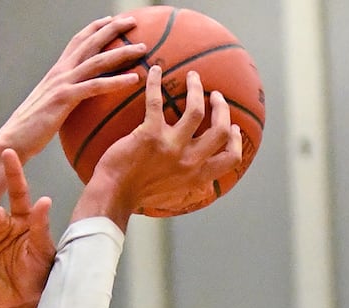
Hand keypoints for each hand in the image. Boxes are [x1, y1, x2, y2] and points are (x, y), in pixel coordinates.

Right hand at [0, 16, 145, 161]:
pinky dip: (116, 81)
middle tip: (133, 21)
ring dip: (122, 52)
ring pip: (97, 61)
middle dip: (113, 29)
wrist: (12, 140)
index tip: (111, 20)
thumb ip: (62, 97)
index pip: (77, 42)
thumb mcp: (48, 107)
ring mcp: (61, 84)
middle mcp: (59, 72)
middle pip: (90, 43)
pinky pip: (95, 87)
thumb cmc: (30, 130)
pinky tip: (133, 80)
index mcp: (56, 72)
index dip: (95, 28)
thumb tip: (75, 101)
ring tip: (142, 48)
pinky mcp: (64, 99)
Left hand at [75, 67, 243, 228]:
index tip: (234, 127)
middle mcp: (189, 161)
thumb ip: (187, 182)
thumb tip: (202, 182)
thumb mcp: (170, 193)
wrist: (112, 195)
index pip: (231, 159)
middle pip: (219, 129)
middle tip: (215, 96)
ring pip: (195, 110)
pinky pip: (156, 101)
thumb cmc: (135, 195)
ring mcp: (171, 146)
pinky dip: (156, 83)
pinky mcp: (149, 134)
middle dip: (221, 109)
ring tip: (193, 77)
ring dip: (197, 89)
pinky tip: (156, 70)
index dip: (236, 141)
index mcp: (197, 176)